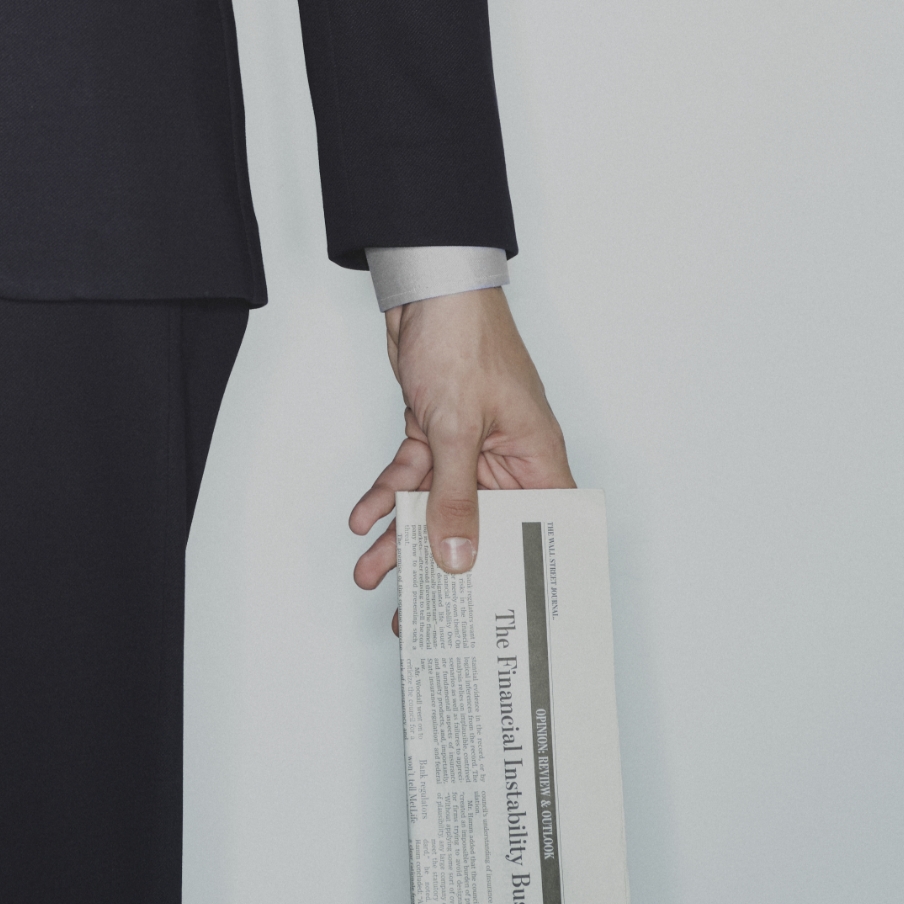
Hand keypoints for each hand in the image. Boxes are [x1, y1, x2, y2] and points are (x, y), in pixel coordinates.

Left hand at [348, 289, 571, 619]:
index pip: (541, 528)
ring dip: (401, 537)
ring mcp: (468, 445)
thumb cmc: (466, 339)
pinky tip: (362, 519)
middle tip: (417, 615)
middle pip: (479, 526)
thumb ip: (456, 497)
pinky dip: (386, 496)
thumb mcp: (459, 427)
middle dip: (443, 567)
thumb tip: (457, 559)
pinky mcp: (433, 431)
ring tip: (370, 574)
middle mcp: (506, 456)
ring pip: (436, 505)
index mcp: (536, 457)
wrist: (427, 287)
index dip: (525, 573)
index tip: (503, 616)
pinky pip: (410, 476)